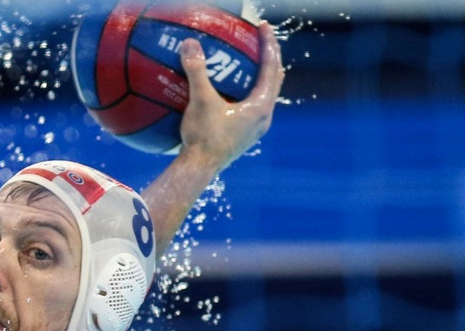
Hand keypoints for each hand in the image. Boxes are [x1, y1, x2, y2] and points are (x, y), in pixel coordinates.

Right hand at [177, 21, 285, 171]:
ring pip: (265, 95)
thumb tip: (189, 44)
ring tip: (251, 64)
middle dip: (270, 59)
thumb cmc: (204, 137)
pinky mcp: (244, 136)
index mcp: (261, 106)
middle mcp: (264, 118)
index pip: (271, 68)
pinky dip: (248, 93)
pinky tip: (232, 93)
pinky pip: (252, 108)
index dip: (268, 45)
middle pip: (274, 81)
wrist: (199, 169)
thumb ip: (197, 71)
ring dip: (261, 77)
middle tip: (262, 42)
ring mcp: (255, 129)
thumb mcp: (200, 101)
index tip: (264, 27)